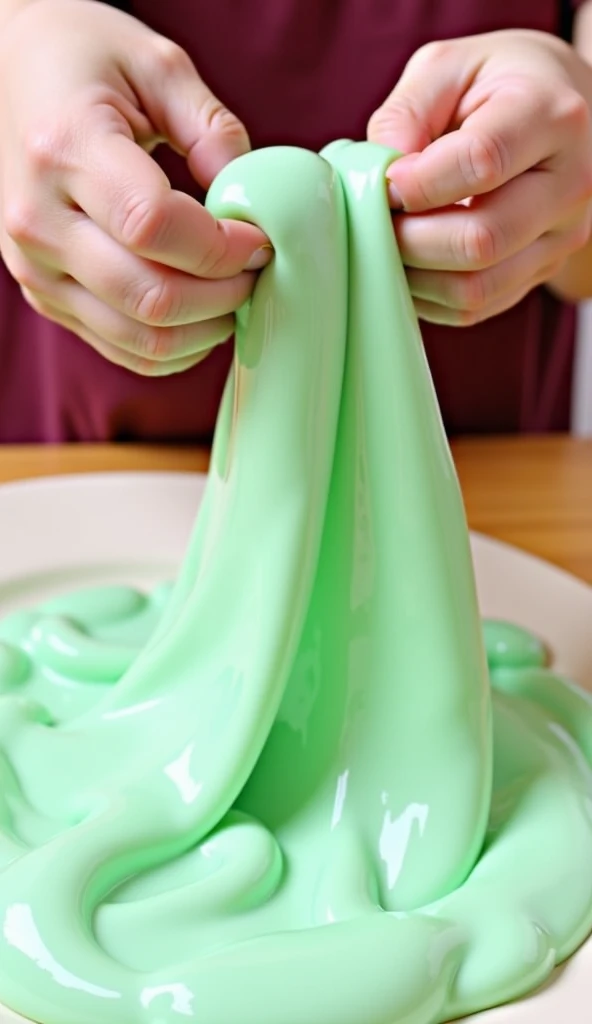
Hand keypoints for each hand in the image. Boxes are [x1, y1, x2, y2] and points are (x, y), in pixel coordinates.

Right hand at [0, 0, 270, 374]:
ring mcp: (36, 268)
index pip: (153, 225)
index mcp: (64, 147)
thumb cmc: (82, 61)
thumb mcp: (157, 65)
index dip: (221, 246)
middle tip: (256, 269)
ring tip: (234, 291)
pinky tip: (202, 313)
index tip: (259, 237)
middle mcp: (39, 219)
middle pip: (150, 296)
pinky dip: (176, 346)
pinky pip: (124, 349)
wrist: (8, 73)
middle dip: (224, 294)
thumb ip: (213, 131)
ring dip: (205, 329)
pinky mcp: (46, 296)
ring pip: (140, 338)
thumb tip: (253, 204)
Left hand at [368, 31, 591, 324]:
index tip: (387, 181)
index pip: (481, 162)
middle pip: (481, 239)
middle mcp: (569, 183)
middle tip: (379, 221)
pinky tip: (412, 265)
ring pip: (476, 287)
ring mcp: (561, 237)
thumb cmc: (494, 85)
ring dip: (415, 276)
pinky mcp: (541, 272)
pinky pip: (476, 307)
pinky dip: (429, 297)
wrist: (555, 112)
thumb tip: (379, 180)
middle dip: (410, 239)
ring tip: (389, 243)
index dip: (418, 182)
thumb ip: (405, 114)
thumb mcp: (446, 68)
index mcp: (551, 115)